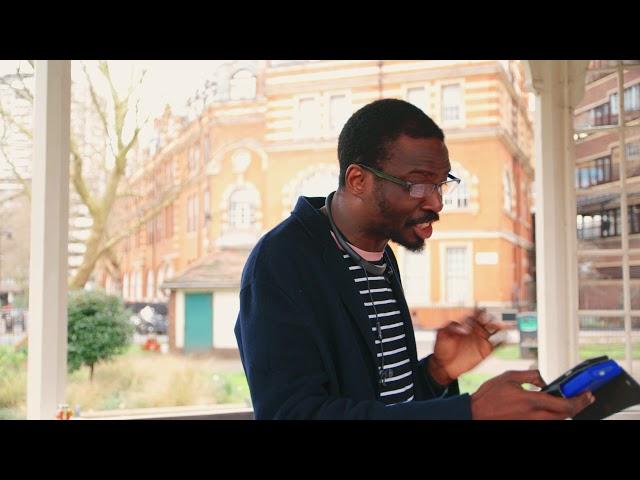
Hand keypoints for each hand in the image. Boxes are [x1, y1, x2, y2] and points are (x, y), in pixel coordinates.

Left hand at [430, 308, 507, 382]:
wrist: (444, 365)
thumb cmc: (442, 348)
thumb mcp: (442, 335)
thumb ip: (451, 328)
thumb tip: (463, 326)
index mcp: (466, 325)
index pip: (475, 316)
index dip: (478, 314)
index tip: (480, 314)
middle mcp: (475, 331)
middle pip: (487, 321)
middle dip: (491, 319)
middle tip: (493, 319)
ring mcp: (481, 341)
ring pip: (494, 331)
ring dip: (500, 327)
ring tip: (504, 326)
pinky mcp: (485, 351)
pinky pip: (496, 345)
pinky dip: (503, 342)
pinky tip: (506, 339)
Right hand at [471, 369, 594, 419]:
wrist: (475, 414)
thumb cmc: (488, 396)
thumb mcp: (508, 377)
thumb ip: (530, 375)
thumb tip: (544, 379)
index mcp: (530, 400)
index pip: (563, 403)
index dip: (579, 400)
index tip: (587, 394)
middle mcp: (533, 415)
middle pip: (565, 416)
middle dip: (578, 407)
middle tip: (584, 399)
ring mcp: (530, 423)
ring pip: (557, 421)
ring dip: (566, 412)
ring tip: (570, 403)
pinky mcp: (526, 426)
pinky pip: (546, 422)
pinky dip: (554, 416)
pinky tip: (554, 410)